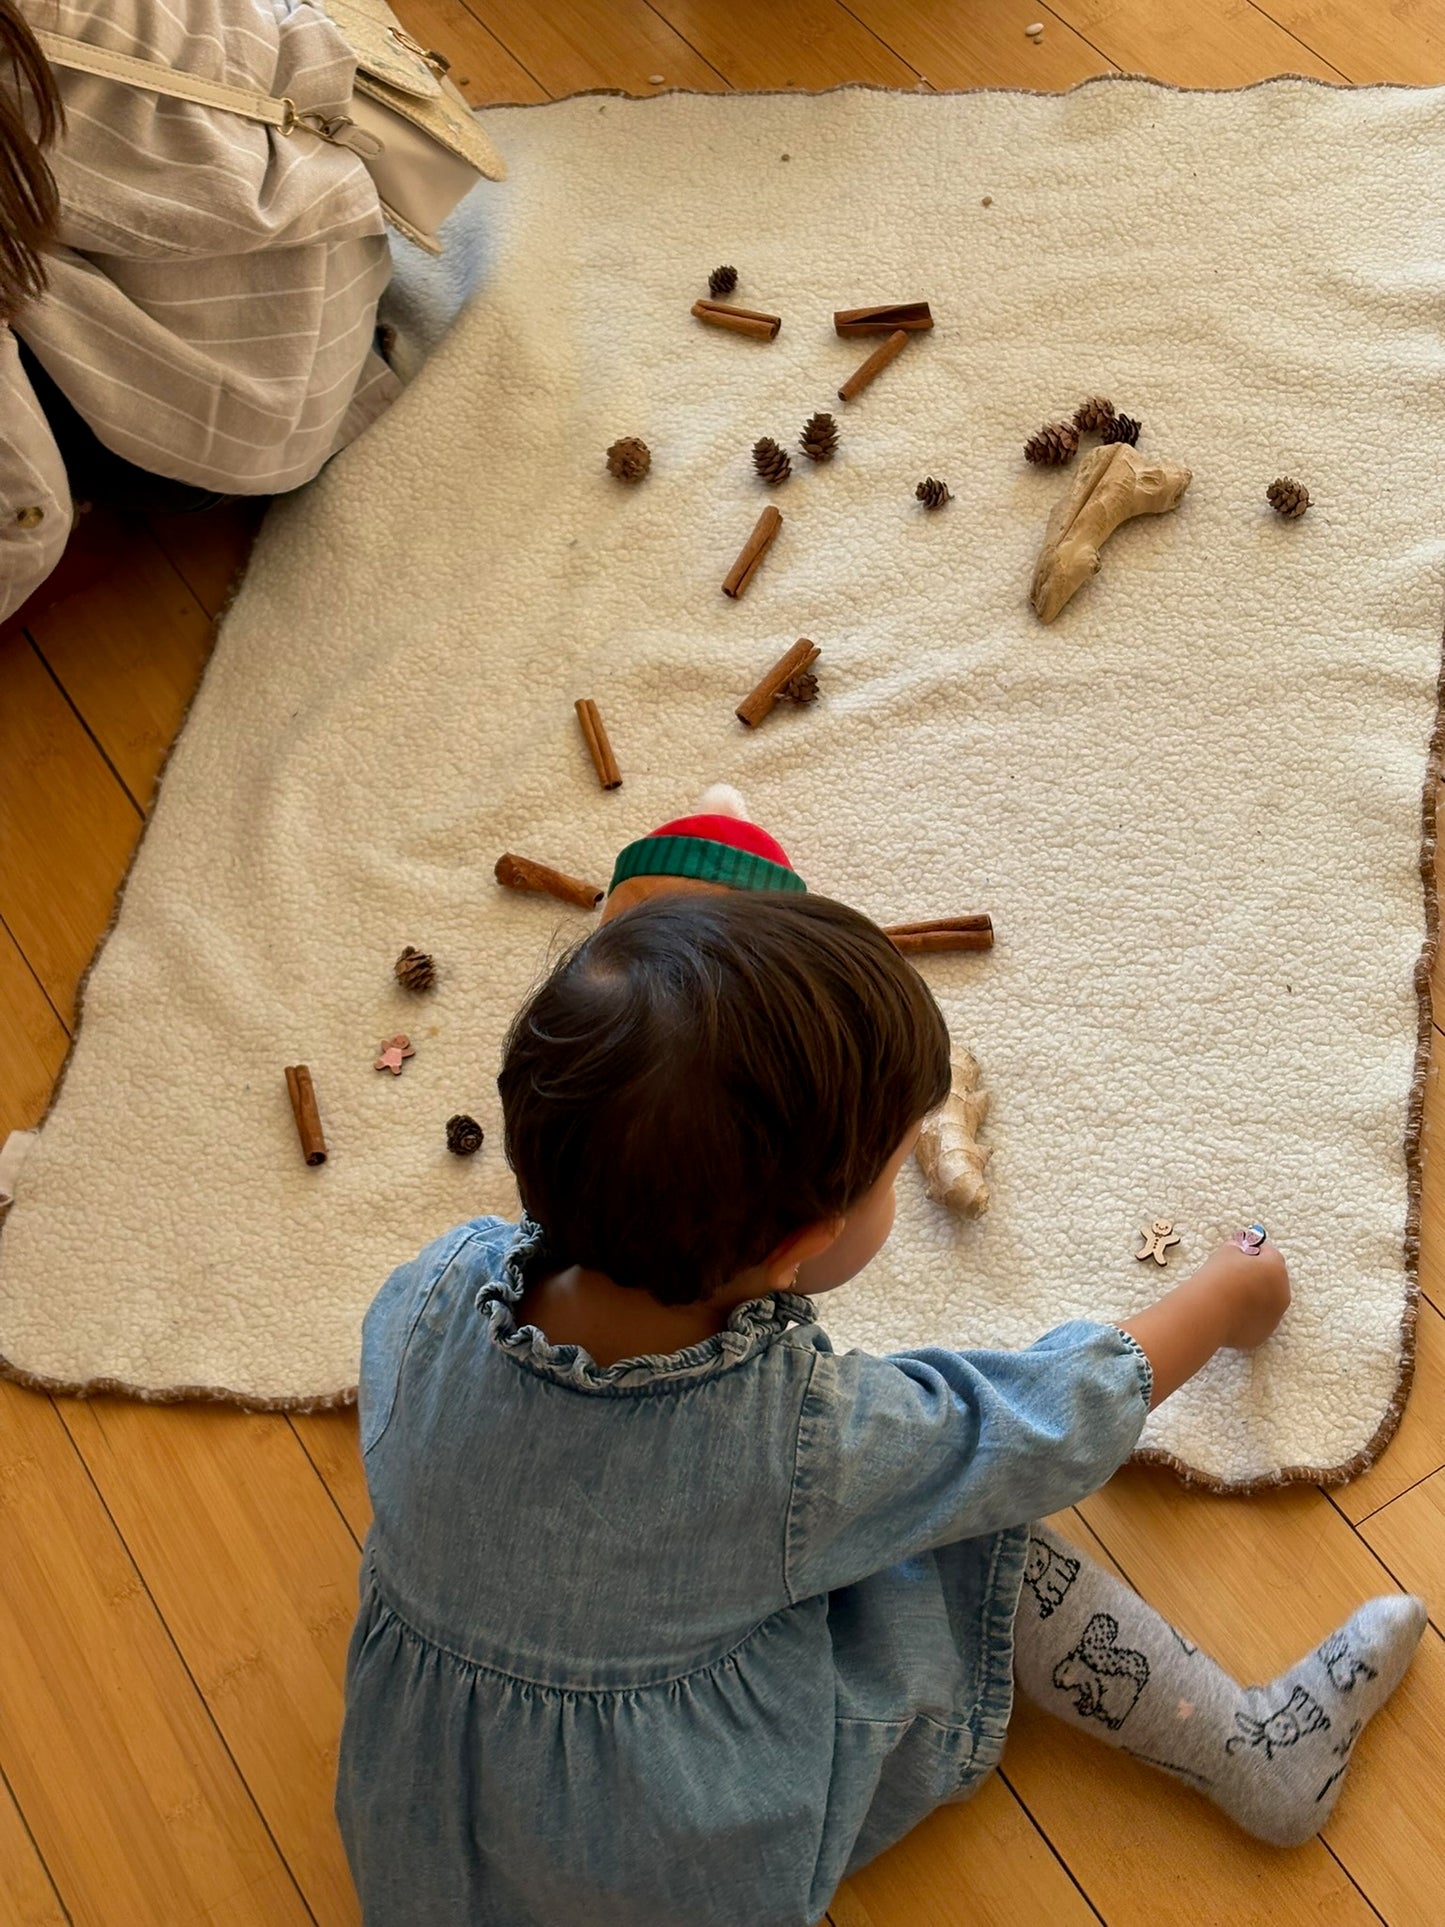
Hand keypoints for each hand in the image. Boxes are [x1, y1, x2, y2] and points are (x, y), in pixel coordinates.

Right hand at [1119, 1233, 1289, 1407]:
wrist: (1210, 1311)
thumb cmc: (1219, 1277)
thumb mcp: (1226, 1252)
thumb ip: (1237, 1249)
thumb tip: (1239, 1249)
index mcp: (1276, 1269)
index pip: (1270, 1254)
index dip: (1255, 1251)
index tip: (1242, 1252)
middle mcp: (1282, 1294)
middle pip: (1272, 1281)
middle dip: (1258, 1277)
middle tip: (1235, 1276)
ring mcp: (1274, 1318)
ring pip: (1266, 1304)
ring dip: (1254, 1299)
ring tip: (1230, 1297)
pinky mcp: (1262, 1335)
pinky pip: (1256, 1322)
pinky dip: (1247, 1318)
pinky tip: (1228, 1314)